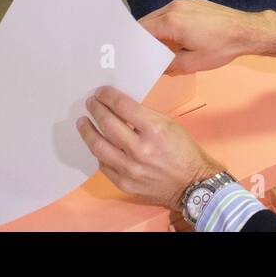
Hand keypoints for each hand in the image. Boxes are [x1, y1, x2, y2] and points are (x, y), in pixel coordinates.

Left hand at [77, 85, 224, 211]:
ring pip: (99, 146)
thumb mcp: (170, 125)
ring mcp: (130, 168)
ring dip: (87, 131)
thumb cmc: (184, 151)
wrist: (192, 184)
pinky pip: (104, 166)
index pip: (123, 106)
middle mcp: (140, 149)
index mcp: (154, 129)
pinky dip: (99, 153)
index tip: (100, 92)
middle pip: (107, 124)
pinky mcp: (125, 183)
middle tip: (90, 103)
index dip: (108, 96)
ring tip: (83, 122)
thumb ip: (145, 117)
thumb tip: (121, 108)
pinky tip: (97, 145)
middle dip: (96, 109)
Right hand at [140, 0, 275, 73]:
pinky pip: (173, 13)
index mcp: (171, 21)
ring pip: (160, 16)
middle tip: (143, 54)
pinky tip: (177, 39)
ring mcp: (185, 2)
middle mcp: (175, 7)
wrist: (247, 31)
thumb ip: (169, 65)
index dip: (134, 43)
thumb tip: (157, 66)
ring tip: (161, 49)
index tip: (130, 53)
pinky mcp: (194, 3)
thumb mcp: (192, 64)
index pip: (141, 30)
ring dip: (158, 31)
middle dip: (144, 38)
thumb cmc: (222, 47)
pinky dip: (170, 24)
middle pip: (148, 22)